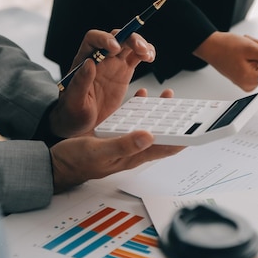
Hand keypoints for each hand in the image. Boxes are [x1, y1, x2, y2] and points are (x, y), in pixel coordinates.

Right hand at [49, 88, 180, 191]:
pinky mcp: (115, 133)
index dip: (184, 140)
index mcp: (133, 155)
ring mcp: (125, 141)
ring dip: (160, 112)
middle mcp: (133, 149)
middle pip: (162, 135)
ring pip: (149, 125)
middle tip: (186, 106)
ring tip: (168, 96)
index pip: (166, 148)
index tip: (199, 130)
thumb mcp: (100, 151)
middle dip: (177, 122)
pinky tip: (141, 95)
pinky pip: (133, 119)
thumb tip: (149, 136)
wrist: (58, 163)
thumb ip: (124, 145)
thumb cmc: (76, 161)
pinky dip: (139, 106)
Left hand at [50, 30, 155, 137]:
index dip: (105, 39)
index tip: (115, 48)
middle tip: (141, 49)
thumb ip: (80, 82)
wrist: (80, 124)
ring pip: (129, 45)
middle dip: (130, 39)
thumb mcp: (73, 101)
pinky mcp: (124, 73)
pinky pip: (136, 57)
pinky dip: (146, 54)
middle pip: (116, 38)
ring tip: (149, 55)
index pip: (94, 39)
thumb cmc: (71, 113)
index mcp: (83, 61)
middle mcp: (100, 58)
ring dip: (141, 44)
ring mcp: (113, 65)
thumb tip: (89, 62)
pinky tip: (151, 59)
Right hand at [193, 31, 257, 91]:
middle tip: (256, 46)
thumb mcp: (251, 49)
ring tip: (248, 47)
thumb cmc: (224, 47)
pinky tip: (246, 50)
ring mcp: (247, 81)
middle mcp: (250, 84)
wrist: (209, 46)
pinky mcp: (245, 76)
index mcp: (251, 81)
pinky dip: (255, 55)